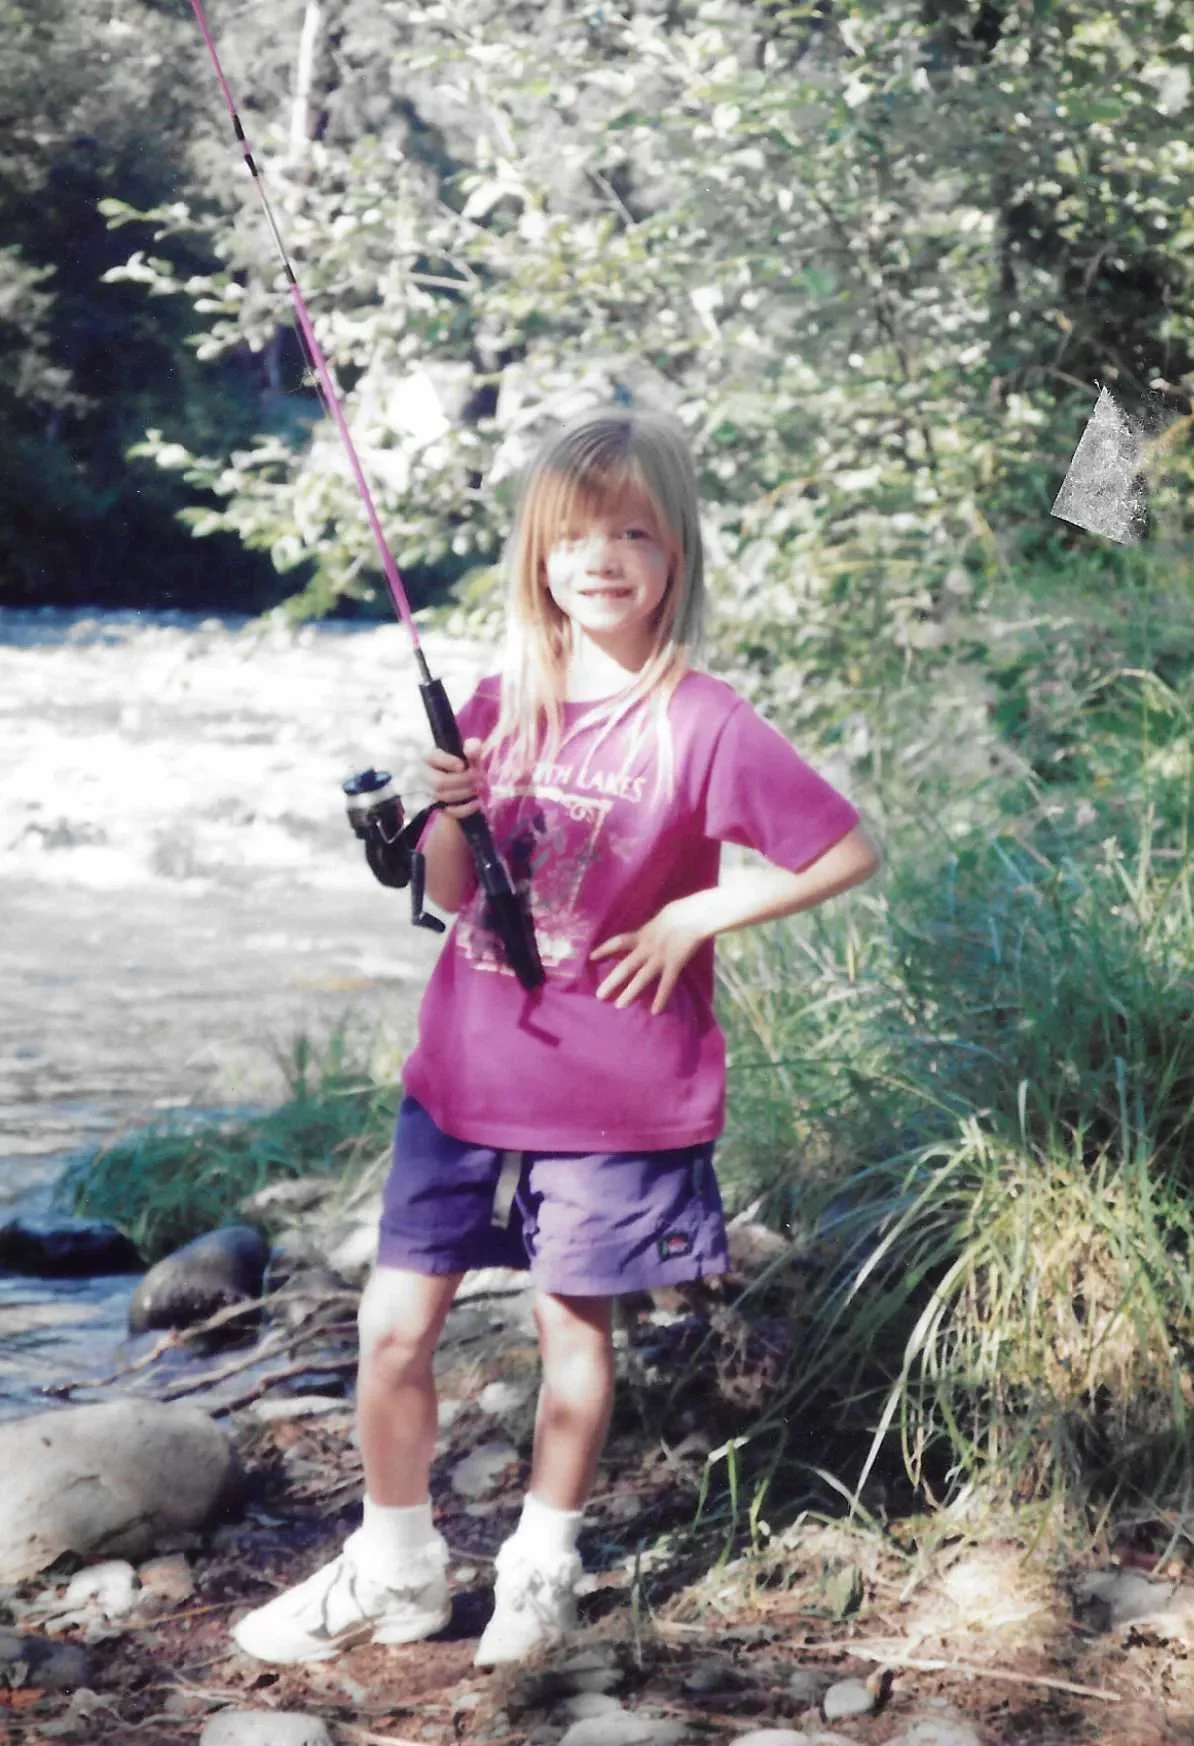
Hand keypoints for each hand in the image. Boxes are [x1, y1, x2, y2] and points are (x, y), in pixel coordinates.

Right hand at [426, 737, 486, 818]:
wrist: (469, 781)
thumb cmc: (466, 762)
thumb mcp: (470, 751)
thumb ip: (472, 747)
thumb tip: (473, 748)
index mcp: (431, 758)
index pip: (432, 758)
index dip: (448, 762)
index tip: (462, 766)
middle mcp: (427, 775)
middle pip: (439, 782)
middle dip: (461, 781)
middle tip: (477, 777)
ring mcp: (432, 793)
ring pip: (444, 797)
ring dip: (465, 792)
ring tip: (479, 787)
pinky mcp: (441, 807)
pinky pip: (450, 811)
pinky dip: (466, 808)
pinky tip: (477, 802)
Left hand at [589, 899, 708, 1014]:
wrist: (695, 915)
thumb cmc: (681, 911)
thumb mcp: (660, 918)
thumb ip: (652, 929)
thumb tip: (649, 931)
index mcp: (643, 934)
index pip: (618, 942)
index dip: (604, 949)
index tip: (591, 957)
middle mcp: (647, 948)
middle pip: (625, 966)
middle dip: (612, 981)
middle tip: (599, 995)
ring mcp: (660, 957)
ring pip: (641, 978)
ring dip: (630, 992)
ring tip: (619, 1005)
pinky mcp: (674, 964)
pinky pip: (666, 984)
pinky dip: (661, 998)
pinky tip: (655, 1011)